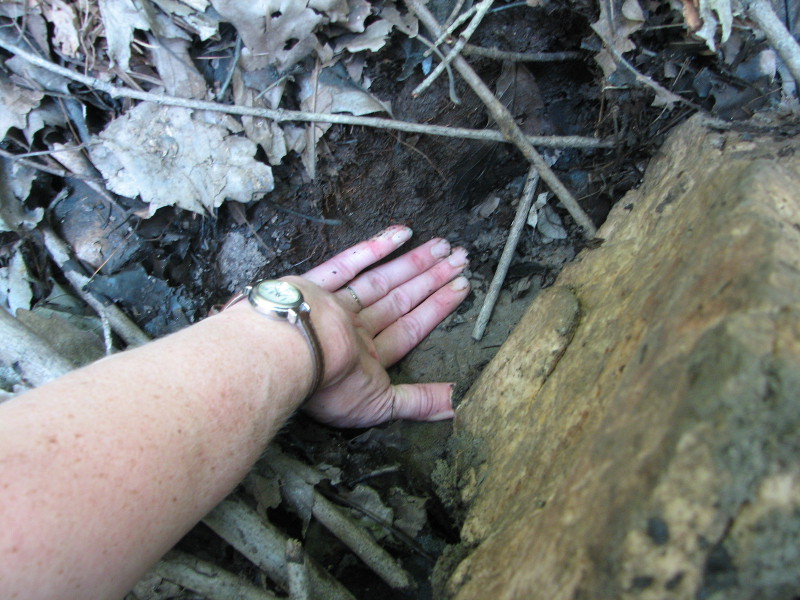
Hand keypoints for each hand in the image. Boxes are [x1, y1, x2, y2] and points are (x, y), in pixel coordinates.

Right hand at [289, 225, 469, 427]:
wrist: (285, 357)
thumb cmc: (331, 386)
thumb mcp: (383, 404)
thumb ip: (420, 402)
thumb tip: (460, 406)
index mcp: (365, 358)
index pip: (410, 328)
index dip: (438, 307)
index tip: (463, 287)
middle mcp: (351, 330)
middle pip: (399, 299)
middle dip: (431, 279)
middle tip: (461, 257)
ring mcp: (333, 305)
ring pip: (380, 279)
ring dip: (413, 262)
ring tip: (444, 244)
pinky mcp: (314, 285)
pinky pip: (346, 263)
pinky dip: (373, 247)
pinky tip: (402, 233)